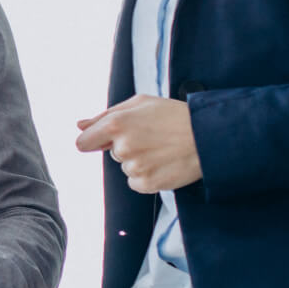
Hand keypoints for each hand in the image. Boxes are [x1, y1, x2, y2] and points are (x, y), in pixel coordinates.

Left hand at [76, 94, 200, 192]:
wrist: (207, 136)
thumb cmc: (173, 115)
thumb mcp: (139, 103)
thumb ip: (105, 115)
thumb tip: (80, 126)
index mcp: (116, 123)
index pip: (83, 143)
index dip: (93, 142)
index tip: (102, 142)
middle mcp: (123, 147)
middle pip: (111, 154)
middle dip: (126, 146)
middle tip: (152, 137)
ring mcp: (135, 167)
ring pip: (125, 167)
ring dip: (139, 161)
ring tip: (161, 149)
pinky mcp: (147, 184)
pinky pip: (136, 182)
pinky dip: (147, 176)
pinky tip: (163, 163)